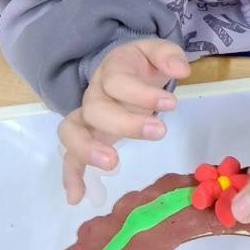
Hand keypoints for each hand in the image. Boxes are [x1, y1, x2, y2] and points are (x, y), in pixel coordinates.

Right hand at [58, 38, 189, 202]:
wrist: (123, 70)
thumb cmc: (140, 66)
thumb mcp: (155, 51)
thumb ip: (168, 55)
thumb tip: (180, 69)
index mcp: (111, 70)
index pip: (118, 81)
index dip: (142, 93)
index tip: (170, 104)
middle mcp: (93, 94)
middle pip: (96, 109)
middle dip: (125, 123)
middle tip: (158, 132)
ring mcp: (86, 118)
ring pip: (72, 131)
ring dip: (88, 148)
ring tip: (112, 163)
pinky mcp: (85, 138)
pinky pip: (69, 156)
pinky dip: (70, 176)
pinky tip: (76, 197)